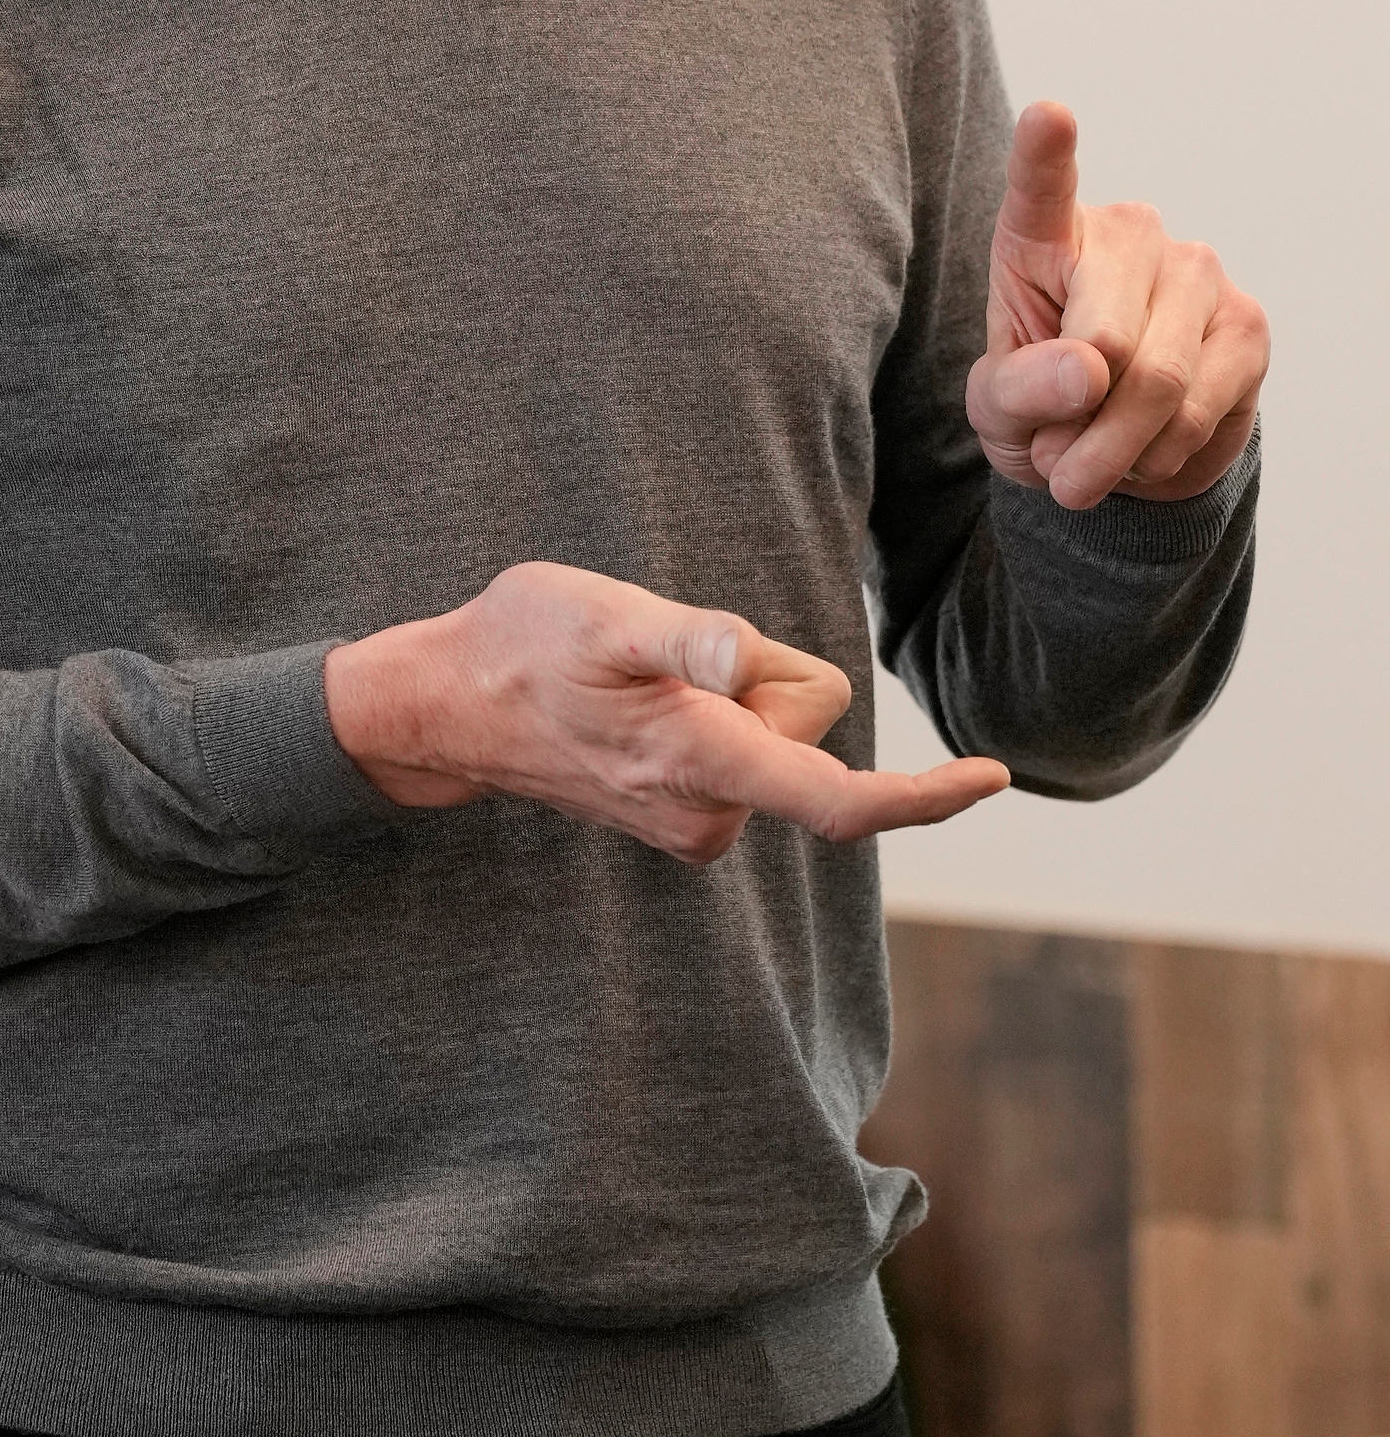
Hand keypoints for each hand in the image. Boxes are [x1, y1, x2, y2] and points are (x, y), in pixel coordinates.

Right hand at [324, 562, 1007, 864]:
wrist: (447, 706)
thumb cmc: (522, 645)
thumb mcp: (599, 616)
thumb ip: (681, 640)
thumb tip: (743, 657)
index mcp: (702, 764)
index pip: (836, 802)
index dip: (922, 798)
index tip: (991, 776)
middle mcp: (709, 812)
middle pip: (809, 721)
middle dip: (764, 673)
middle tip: (665, 651)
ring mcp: (694, 820)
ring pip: (775, 730)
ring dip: (729, 690)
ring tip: (637, 677)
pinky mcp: (682, 813)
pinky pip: (744, 743)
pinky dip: (712, 711)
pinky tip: (638, 700)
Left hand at [966, 101, 1268, 511]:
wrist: (1111, 443)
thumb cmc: (1040, 401)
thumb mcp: (998, 406)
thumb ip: (1021, 387)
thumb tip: (1090, 371)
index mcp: (1045, 233)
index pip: (1041, 187)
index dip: (1044, 152)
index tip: (1048, 115)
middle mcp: (1128, 234)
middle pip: (1106, 341)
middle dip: (1077, 426)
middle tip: (1053, 464)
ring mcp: (1196, 271)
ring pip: (1159, 384)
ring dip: (1114, 453)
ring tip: (1088, 463)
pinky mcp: (1247, 325)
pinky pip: (1201, 413)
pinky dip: (1158, 456)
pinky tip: (1143, 449)